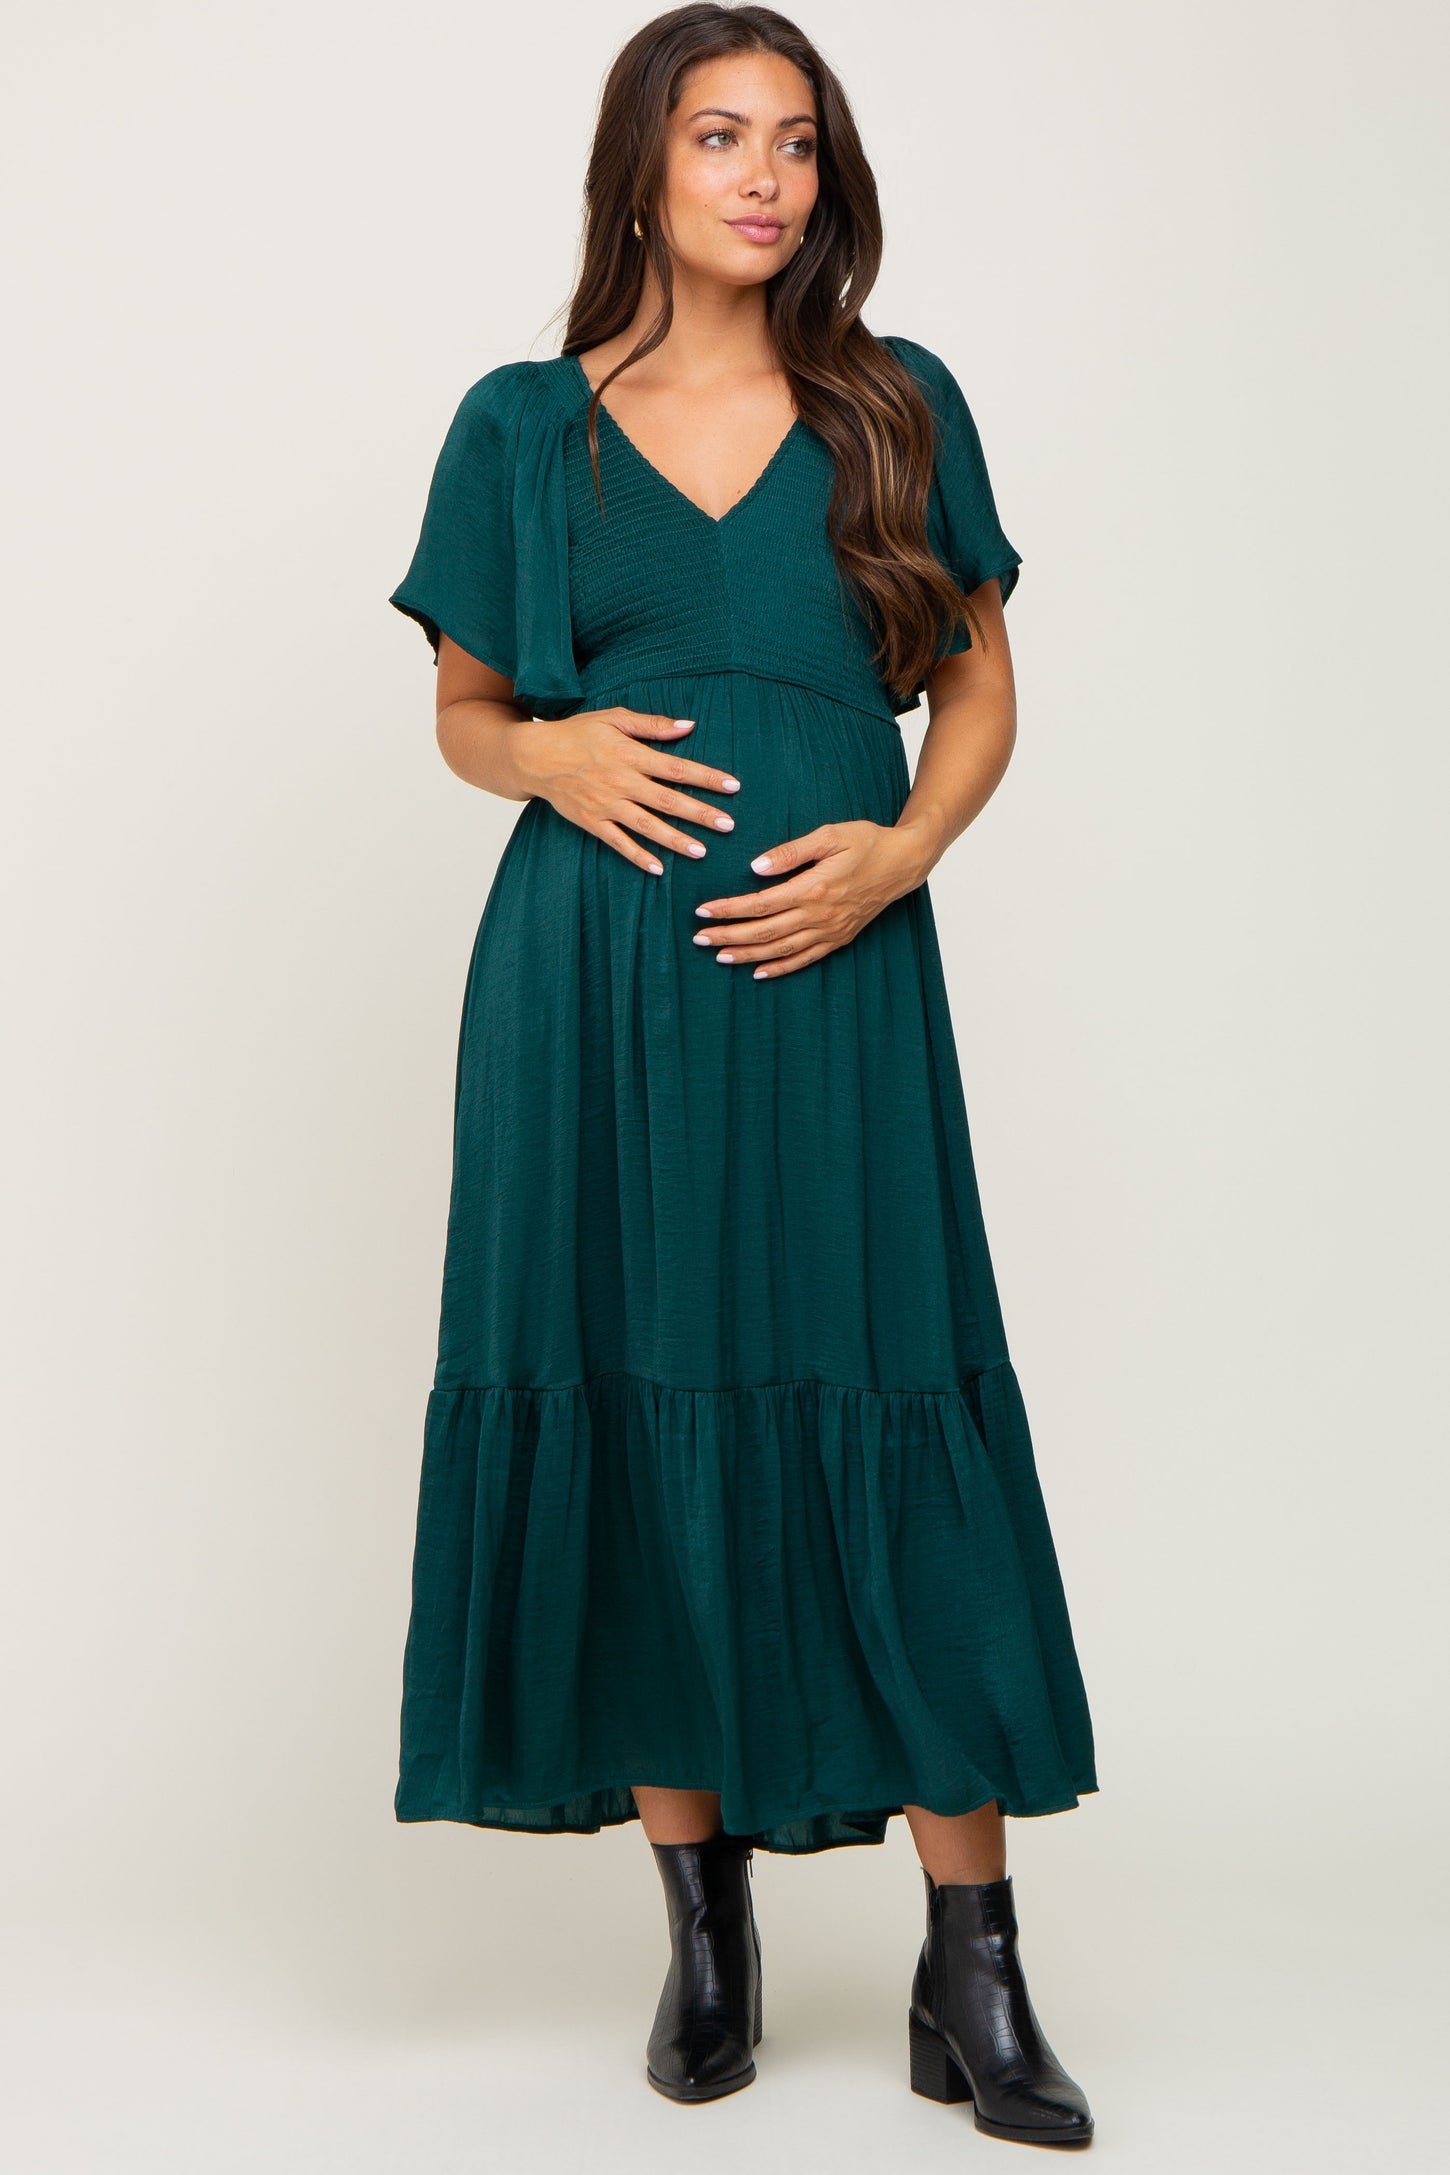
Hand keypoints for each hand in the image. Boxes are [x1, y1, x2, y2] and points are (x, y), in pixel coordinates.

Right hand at [515, 708, 740, 873]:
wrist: (534, 757)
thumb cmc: (577, 733)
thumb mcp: (613, 718)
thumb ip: (652, 724)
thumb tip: (689, 726)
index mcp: (629, 754)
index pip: (677, 767)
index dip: (706, 777)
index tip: (733, 786)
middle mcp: (620, 781)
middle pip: (667, 800)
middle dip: (700, 813)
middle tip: (728, 825)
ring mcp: (606, 804)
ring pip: (647, 826)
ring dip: (675, 840)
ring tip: (702, 852)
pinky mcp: (592, 822)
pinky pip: (618, 843)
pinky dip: (637, 856)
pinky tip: (658, 869)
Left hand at [693, 820, 928, 978]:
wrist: (903, 862)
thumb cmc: (867, 842)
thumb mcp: (830, 835)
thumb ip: (792, 852)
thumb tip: (757, 867)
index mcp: (814, 888)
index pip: (761, 904)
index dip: (729, 910)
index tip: (703, 911)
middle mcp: (820, 915)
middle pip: (765, 932)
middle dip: (729, 936)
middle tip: (700, 939)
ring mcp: (830, 931)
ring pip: (781, 950)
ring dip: (748, 955)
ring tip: (720, 956)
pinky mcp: (839, 938)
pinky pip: (806, 959)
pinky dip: (781, 968)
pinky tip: (759, 972)